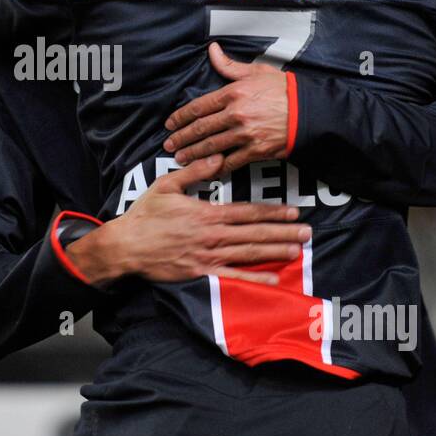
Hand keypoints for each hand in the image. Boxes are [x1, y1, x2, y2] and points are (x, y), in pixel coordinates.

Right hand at [66, 153, 310, 287]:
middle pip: (255, 233)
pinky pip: (233, 276)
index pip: (247, 212)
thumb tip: (217, 157)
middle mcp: (213, 235)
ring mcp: (209, 256)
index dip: (272, 212)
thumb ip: (194, 172)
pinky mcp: (202, 272)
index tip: (294, 212)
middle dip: (283, 232)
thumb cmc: (145, 215)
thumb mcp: (166, 186)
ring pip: (249, 253)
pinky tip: (273, 278)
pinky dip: (254, 278)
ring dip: (275, 251)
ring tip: (297, 250)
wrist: (127, 246)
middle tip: (308, 233)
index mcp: (207, 213)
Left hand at [163, 42, 291, 171]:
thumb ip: (230, 66)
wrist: (310, 111)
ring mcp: (245, 134)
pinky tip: (206, 169)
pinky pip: (231, 161)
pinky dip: (217, 167)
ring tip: (180, 158)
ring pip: (211, 146)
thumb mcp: (257, 71)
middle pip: (200, 129)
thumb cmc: (285, 90)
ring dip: (193, 154)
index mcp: (233, 93)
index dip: (180, 117)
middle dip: (182, 138)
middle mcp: (235, 114)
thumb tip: (213, 50)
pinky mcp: (255, 151)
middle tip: (170, 145)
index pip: (198, 107)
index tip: (170, 124)